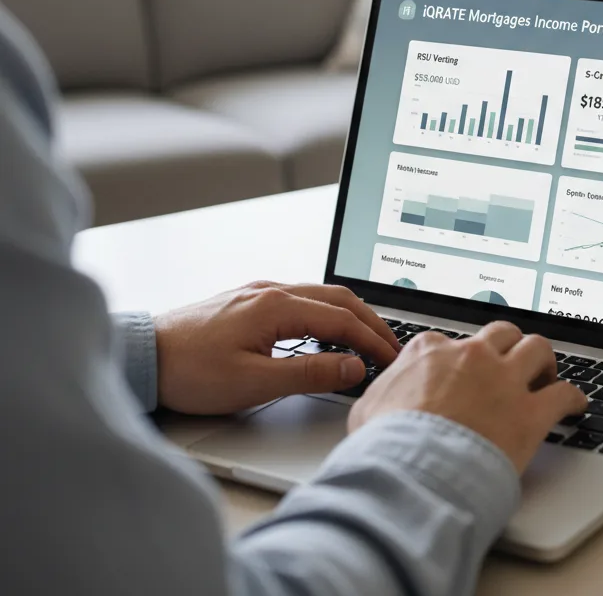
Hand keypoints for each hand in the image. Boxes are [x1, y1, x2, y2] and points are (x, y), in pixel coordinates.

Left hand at [153, 281, 400, 414]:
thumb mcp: (255, 382)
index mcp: (278, 306)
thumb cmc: (190, 371)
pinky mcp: (248, 300)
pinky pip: (301, 298)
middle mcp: (272, 290)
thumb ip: (310, 373)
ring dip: (350, 315)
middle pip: (338, 298)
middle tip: (391, 345)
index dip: (373, 341)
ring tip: (368, 337)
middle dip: (371, 321)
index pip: (343, 320)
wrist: (141, 357)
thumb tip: (353, 366)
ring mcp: (259, 292)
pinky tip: (327, 329)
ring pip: (320, 295)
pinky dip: (326, 312)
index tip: (392, 360)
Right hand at [348, 321, 587, 472]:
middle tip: (513, 364)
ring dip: (543, 361)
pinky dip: (573, 398)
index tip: (465, 369)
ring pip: (537, 349)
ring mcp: (503, 381)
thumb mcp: (367, 411)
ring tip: (545, 375)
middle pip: (502, 334)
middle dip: (509, 346)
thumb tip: (378, 402)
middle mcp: (472, 356)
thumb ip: (382, 396)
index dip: (461, 357)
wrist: (411, 472)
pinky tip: (576, 405)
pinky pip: (563, 394)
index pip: (451, 341)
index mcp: (431, 351)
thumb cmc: (385, 446)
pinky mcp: (529, 413)